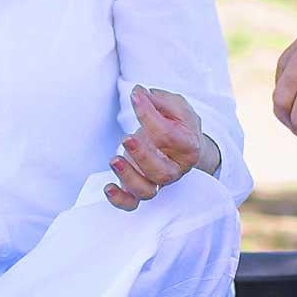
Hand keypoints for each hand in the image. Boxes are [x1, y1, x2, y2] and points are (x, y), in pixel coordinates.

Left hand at [105, 85, 209, 209]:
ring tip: (114, 160)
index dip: (149, 114)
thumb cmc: (178, 125)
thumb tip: (139, 93)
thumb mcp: (176, 107)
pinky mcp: (140, 187)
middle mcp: (174, 169)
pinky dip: (119, 200)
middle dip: (142, 156)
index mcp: (188, 148)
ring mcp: (157, 181)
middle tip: (126, 138)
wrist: (182, 145)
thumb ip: (160, 100)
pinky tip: (108, 186)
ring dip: (128, 178)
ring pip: (147, 191)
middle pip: (162, 173)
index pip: (169, 136)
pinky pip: (131, 203)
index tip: (136, 96)